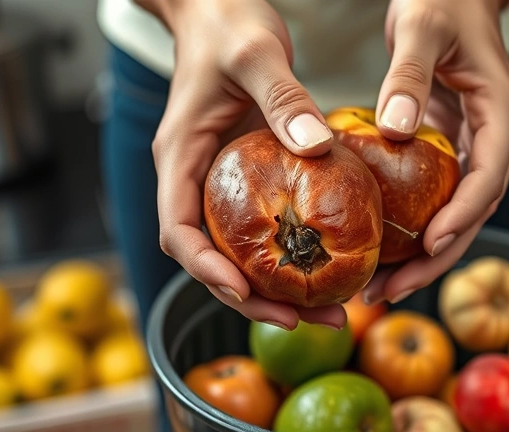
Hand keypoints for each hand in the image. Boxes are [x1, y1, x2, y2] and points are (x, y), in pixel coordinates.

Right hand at [139, 0, 346, 329]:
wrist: (219, 5)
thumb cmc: (227, 22)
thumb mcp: (256, 52)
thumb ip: (282, 97)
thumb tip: (315, 148)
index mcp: (180, 158)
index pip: (178, 230)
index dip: (206, 269)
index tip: (243, 292)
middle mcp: (194, 179)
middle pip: (209, 259)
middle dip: (251, 298)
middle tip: (307, 322)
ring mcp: (217, 183)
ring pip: (236, 253)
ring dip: (275, 289)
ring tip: (330, 313)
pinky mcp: (244, 180)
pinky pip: (261, 230)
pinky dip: (289, 258)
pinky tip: (329, 271)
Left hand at [361, 0, 508, 304]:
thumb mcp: (423, 27)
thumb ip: (410, 75)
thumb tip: (396, 128)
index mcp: (500, 114)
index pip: (488, 178)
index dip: (462, 218)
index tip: (429, 248)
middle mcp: (493, 138)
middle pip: (474, 212)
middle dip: (437, 256)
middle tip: (393, 291)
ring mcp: (474, 146)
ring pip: (457, 213)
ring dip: (425, 254)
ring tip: (383, 288)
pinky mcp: (451, 148)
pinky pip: (437, 197)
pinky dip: (414, 227)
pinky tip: (381, 251)